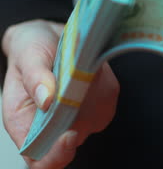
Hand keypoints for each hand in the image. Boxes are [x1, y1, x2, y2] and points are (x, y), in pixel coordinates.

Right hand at [1, 20, 119, 168]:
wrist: (49, 37)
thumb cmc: (31, 51)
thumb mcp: (28, 56)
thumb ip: (35, 78)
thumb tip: (47, 98)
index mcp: (26, 125)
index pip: (42, 160)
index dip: (56, 155)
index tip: (68, 135)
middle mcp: (55, 126)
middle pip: (73, 142)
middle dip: (80, 122)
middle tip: (79, 92)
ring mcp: (79, 116)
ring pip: (94, 120)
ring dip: (92, 98)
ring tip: (78, 70)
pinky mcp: (98, 102)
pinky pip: (106, 101)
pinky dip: (101, 86)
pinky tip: (89, 69)